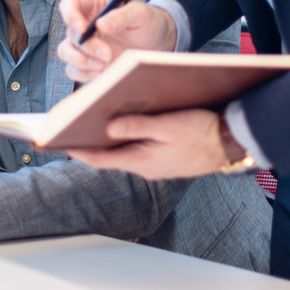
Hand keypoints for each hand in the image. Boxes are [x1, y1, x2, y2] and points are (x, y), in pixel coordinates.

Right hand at [56, 0, 177, 81]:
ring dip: (81, 61)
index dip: (69, 15)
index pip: (70, 4)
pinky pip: (74, 70)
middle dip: (87, 47)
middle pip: (70, 33)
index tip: (82, 28)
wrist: (159, 41)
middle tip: (107, 53)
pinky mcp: (90, 63)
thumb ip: (122, 16)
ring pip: (66, 52)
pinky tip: (102, 72)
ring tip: (103, 64)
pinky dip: (84, 73)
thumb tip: (102, 24)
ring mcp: (86, 44)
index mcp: (94, 4)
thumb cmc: (148, 21)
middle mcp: (86, 24)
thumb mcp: (140, 13)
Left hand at [68, 109, 231, 179]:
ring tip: (87, 123)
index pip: (100, 159)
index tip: (57, 141)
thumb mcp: (168, 126)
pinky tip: (122, 123)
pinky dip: (125, 139)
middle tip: (67, 128)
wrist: (232, 143)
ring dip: (106, 140)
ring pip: (123, 152)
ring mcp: (155, 164)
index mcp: (143, 161)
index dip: (78, 149)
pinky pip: (137, 149)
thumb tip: (109, 127)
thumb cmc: (203, 133)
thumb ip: (138, 126)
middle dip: (88, 142)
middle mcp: (145, 167)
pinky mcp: (163, 158)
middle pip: (109, 156)